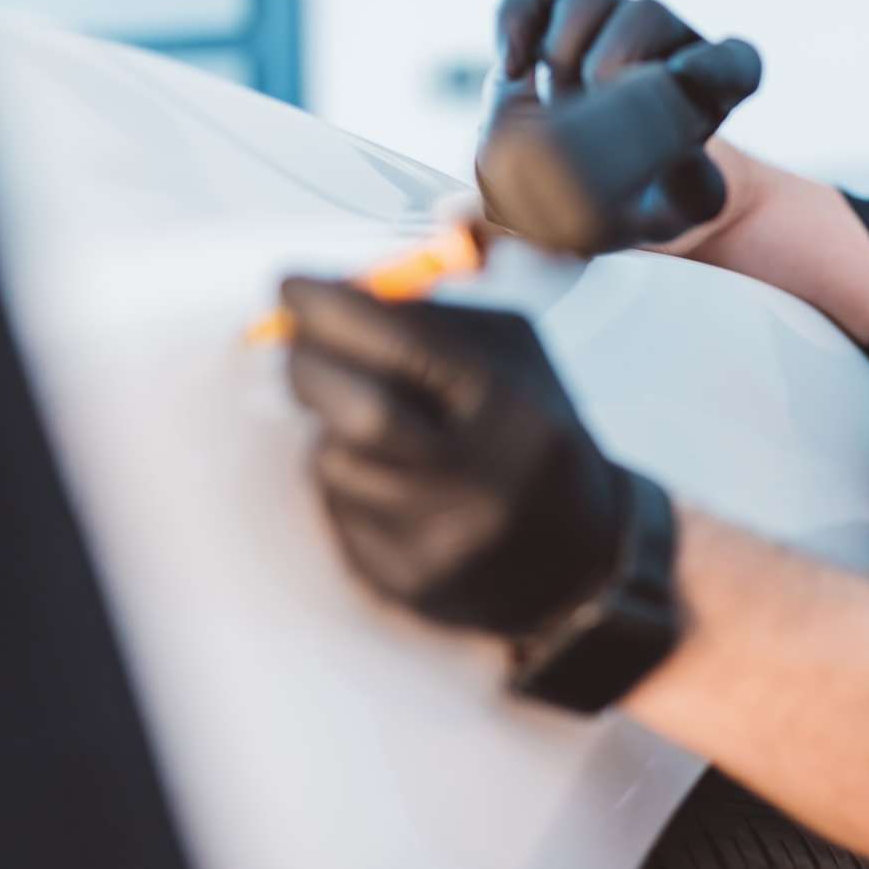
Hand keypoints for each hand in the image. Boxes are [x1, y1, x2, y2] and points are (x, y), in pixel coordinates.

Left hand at [281, 276, 629, 635]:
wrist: (576, 557)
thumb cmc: (532, 435)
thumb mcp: (513, 358)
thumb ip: (431, 318)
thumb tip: (328, 296)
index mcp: (515, 412)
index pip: (410, 347)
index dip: (336, 309)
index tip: (292, 285)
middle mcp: (482, 482)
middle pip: (361, 412)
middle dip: (310, 364)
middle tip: (298, 344)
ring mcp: (442, 542)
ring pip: (336, 461)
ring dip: (331, 428)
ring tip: (371, 423)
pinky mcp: (405, 582)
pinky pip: (336, 510)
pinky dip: (346, 479)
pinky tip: (388, 479)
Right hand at [476, 0, 761, 254]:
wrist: (562, 199)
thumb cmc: (631, 204)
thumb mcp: (669, 214)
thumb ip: (691, 190)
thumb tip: (682, 145)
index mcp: (707, 91)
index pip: (736, 62)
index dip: (714, 68)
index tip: (679, 83)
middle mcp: (661, 46)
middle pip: (647, 15)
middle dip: (611, 65)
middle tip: (590, 111)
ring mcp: (603, 26)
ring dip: (564, 54)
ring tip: (557, 106)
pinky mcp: (547, 20)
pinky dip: (515, 26)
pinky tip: (517, 73)